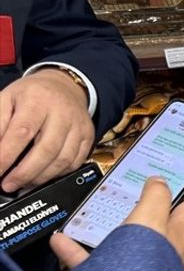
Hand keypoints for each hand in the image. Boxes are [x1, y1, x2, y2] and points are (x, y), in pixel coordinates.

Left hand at [0, 70, 93, 193]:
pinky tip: (43, 175)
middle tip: (8, 184)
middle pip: (46, 149)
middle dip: (25, 173)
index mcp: (37, 100)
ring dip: (41, 177)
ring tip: (24, 183)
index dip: (7, 155)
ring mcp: (78, 125)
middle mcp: (62, 113)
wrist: (64, 86)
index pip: (22, 132)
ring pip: (63, 159)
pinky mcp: (88, 136)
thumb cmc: (31, 95)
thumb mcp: (6, 100)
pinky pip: (76, 162)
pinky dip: (58, 174)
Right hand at [50, 178, 183, 269]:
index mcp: (178, 241)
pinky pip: (92, 265)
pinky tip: (61, 241)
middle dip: (138, 213)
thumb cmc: (141, 265)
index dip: (179, 194)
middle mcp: (162, 260)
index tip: (165, 182)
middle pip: (153, 230)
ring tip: (89, 217)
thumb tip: (160, 182)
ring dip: (102, 231)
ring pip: (120, 248)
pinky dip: (75, 252)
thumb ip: (156, 197)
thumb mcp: (151, 218)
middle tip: (124, 195)